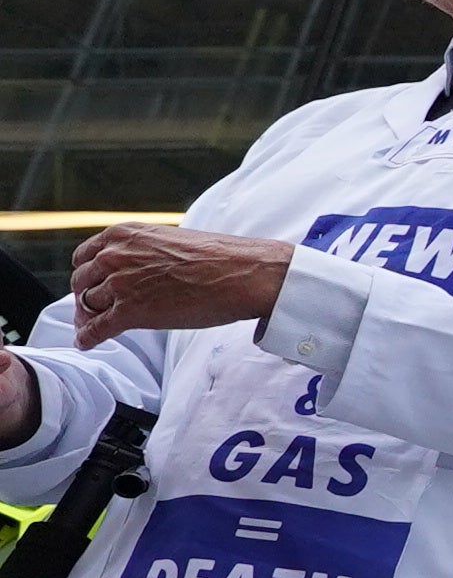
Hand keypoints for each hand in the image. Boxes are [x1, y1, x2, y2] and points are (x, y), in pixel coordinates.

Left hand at [69, 223, 295, 345]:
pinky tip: (87, 343)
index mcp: (124, 235)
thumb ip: (146, 252)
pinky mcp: (130, 312)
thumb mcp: (171, 241)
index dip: (88, 273)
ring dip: (90, 317)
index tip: (93, 284)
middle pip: (82, 281)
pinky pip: (96, 329)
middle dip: (87, 295)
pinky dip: (88, 338)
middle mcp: (114, 256)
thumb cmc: (220, 258)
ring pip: (88, 305)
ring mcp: (119, 285)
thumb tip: (146, 271)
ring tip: (92, 328)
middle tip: (94, 309)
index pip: (86, 256)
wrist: (243, 275)